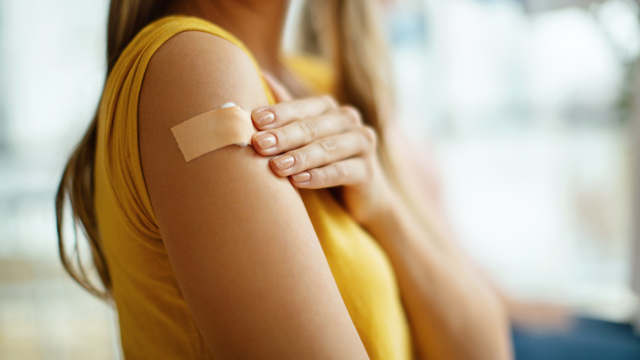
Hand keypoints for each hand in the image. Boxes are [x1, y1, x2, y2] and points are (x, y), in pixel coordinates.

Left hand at [250, 74, 394, 224]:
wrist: (358, 193)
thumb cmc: (322, 158)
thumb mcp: (303, 134)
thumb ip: (286, 109)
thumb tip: (261, 75)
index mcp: (328, 107)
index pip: (300, 107)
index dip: (278, 113)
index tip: (254, 120)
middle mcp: (348, 119)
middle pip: (312, 127)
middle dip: (284, 136)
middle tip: (259, 144)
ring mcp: (361, 143)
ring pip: (327, 149)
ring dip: (300, 157)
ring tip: (276, 166)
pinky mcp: (367, 171)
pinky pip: (341, 172)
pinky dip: (319, 177)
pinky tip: (298, 181)